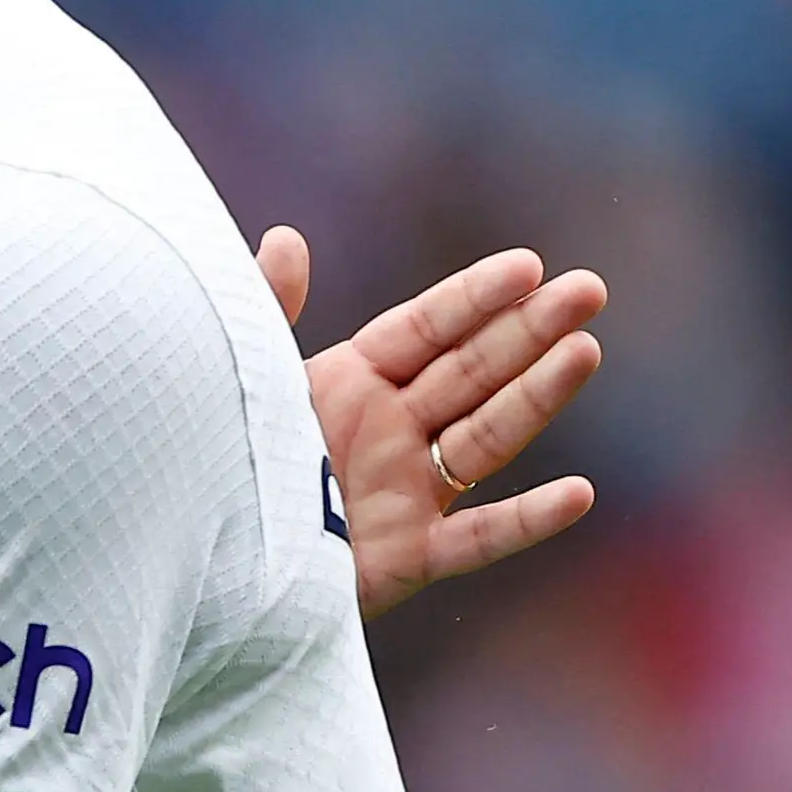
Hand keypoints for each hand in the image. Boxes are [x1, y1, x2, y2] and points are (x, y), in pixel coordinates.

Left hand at [257, 228, 606, 617]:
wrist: (203, 556)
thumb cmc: (220, 457)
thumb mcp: (243, 378)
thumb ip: (267, 311)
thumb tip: (286, 236)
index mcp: (352, 383)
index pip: (425, 330)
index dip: (474, 299)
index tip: (528, 265)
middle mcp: (391, 431)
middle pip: (472, 372)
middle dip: (529, 330)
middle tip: (588, 289)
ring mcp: (407, 492)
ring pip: (486, 438)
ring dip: (538, 397)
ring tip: (585, 350)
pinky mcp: (408, 555)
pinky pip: (478, 538)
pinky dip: (528, 520)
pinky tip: (579, 494)